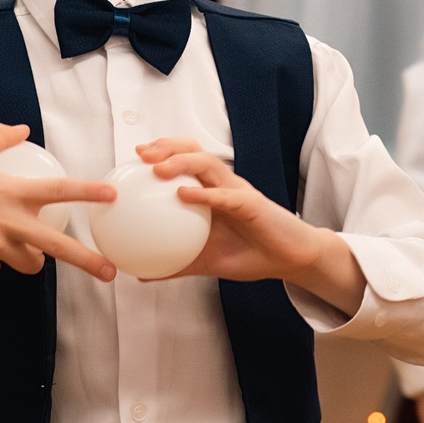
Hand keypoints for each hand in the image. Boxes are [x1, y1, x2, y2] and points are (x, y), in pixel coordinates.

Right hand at [0, 123, 117, 280]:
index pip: (59, 191)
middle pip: (58, 246)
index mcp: (11, 192)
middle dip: (88, 261)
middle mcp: (8, 221)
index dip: (88, 192)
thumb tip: (22, 129)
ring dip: (31, 256)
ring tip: (16, 242)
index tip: (112, 196)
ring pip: (29, 261)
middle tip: (109, 273)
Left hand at [138, 138, 365, 308]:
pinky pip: (225, 195)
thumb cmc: (249, 255)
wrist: (287, 261)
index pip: (185, 160)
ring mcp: (238, 190)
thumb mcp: (205, 262)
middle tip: (142, 153)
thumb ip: (176, 265)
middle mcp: (223, 184)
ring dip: (181, 161)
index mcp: (212, 191)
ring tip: (157, 168)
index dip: (161, 152)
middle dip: (168, 146)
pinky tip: (183, 195)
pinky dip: (204, 193)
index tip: (135, 156)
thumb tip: (142, 276)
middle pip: (194, 151)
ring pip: (208, 164)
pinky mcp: (252, 204)